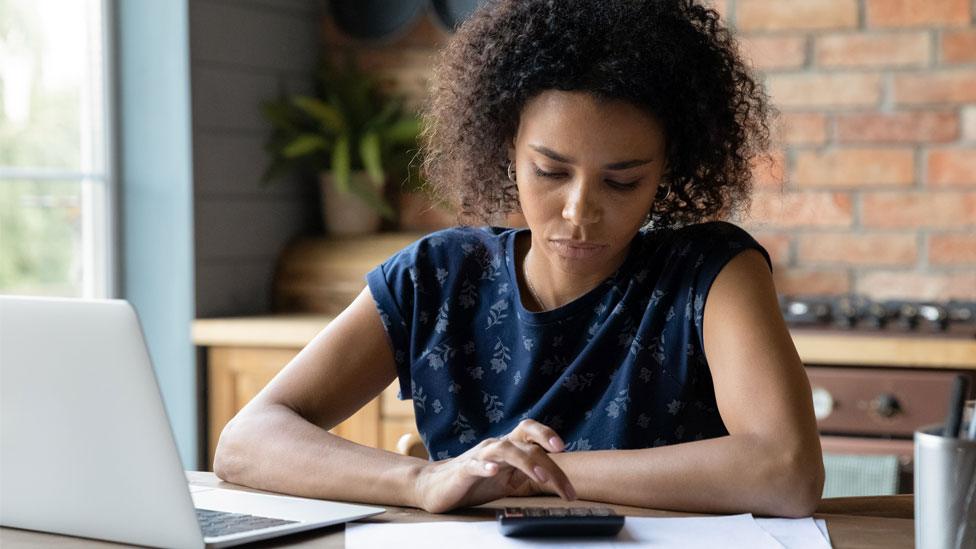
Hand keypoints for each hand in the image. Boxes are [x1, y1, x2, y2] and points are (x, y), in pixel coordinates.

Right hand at [412, 419, 575, 512]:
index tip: (563, 447)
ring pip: (504, 449)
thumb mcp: (507, 478)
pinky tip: (493, 471)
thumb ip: (527, 473)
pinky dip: (485, 467)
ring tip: (541, 477)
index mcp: (507, 447)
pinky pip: (475, 465)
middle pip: (523, 440)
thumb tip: (554, 474)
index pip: (529, 433)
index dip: (546, 434)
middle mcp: (495, 447)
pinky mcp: (463, 471)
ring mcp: (479, 457)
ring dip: (526, 462)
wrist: (435, 486)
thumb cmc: (474, 482)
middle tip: (560, 461)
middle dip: (546, 455)